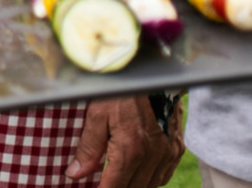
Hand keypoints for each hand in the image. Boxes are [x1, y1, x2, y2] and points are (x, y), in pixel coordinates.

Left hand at [66, 95, 184, 187]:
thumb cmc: (122, 92)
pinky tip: (139, 175)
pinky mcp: (176, 148)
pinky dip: (151, 179)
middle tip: (103, 185)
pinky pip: (164, 175)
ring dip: (134, 186)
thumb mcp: (97, 115)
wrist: (154, 75)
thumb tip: (75, 175)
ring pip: (150, 185)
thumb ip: (88, 148)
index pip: (114, 187)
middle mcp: (152, 156)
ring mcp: (167, 154)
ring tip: (118, 181)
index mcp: (130, 150)